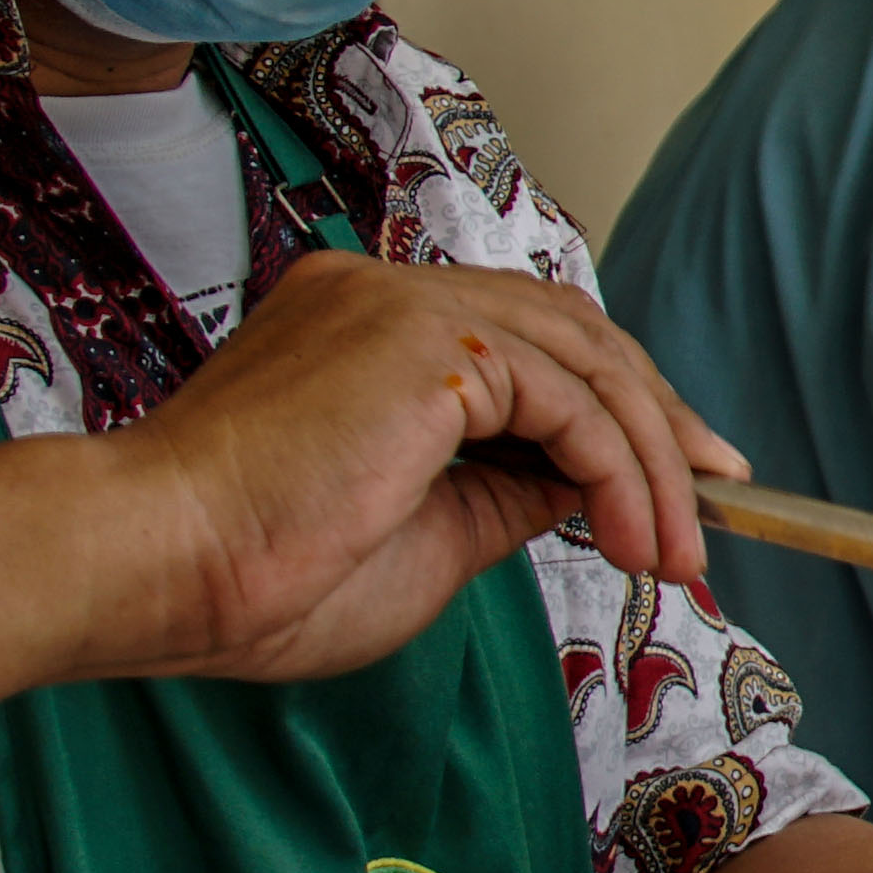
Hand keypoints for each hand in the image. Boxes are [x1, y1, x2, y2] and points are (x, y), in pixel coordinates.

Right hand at [95, 249, 735, 685]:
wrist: (156, 569)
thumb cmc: (253, 578)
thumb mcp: (421, 539)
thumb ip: (503, 498)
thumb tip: (586, 490)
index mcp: (367, 331)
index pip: (526, 348)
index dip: (615, 411)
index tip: (678, 485)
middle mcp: (387, 294)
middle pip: (572, 336)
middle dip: (657, 424)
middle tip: (716, 503)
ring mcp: (403, 303)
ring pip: (583, 364)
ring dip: (649, 463)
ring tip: (681, 554)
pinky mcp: (425, 338)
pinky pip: (566, 397)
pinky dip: (618, 468)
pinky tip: (633, 536)